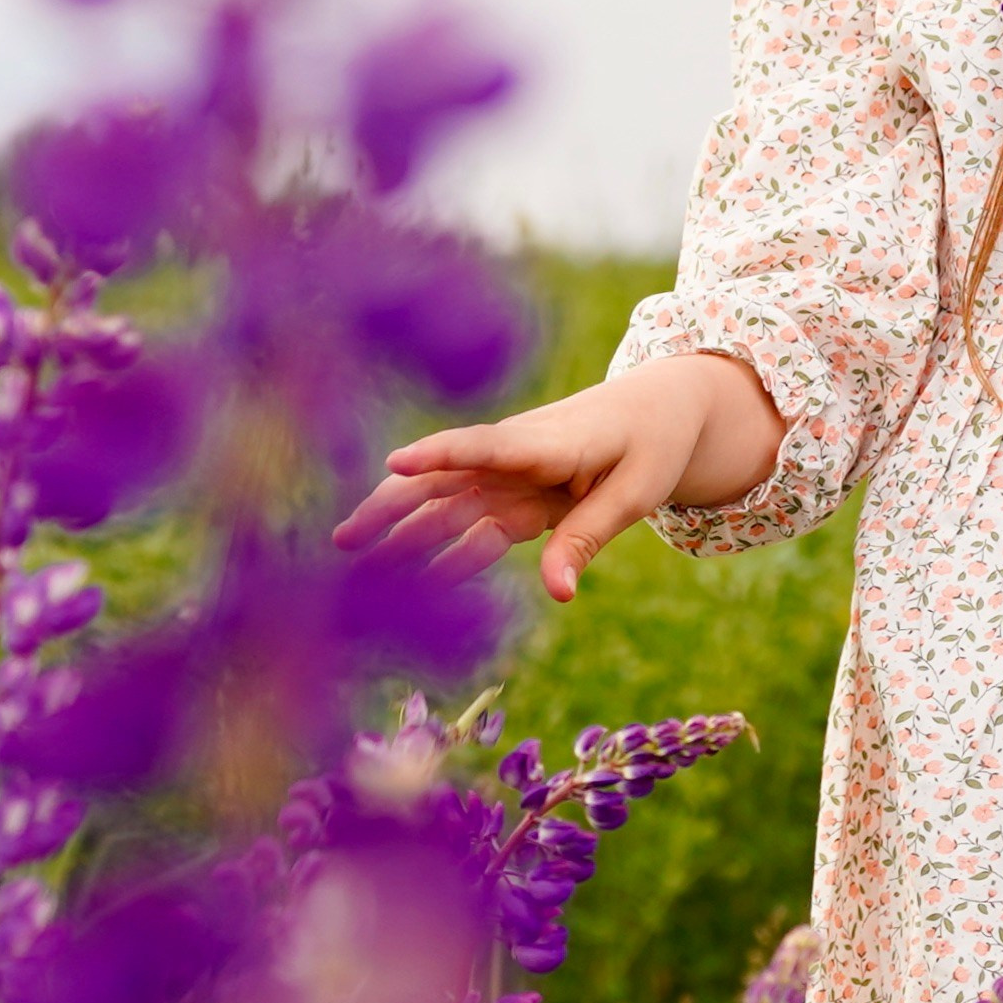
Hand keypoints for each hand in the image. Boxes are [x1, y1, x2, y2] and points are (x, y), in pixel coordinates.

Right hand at [330, 353, 786, 603]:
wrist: (661, 407)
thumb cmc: (652, 442)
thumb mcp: (635, 491)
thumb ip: (589, 537)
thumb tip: (558, 595)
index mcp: (547, 442)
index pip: (486, 447)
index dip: (440, 454)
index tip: (395, 462)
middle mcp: (516, 456)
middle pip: (444, 480)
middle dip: (392, 506)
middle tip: (342, 540)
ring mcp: (512, 475)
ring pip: (447, 504)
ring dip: (404, 533)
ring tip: (357, 564)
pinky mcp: (518, 494)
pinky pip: (475, 524)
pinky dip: (445, 550)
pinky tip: (418, 582)